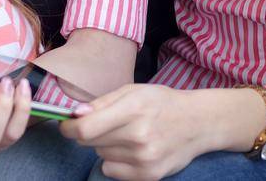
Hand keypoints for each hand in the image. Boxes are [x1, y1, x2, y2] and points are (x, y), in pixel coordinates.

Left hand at [61, 84, 219, 179]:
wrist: (198, 123)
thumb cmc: (162, 103)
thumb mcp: (134, 91)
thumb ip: (102, 103)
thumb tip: (75, 115)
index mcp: (134, 107)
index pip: (87, 128)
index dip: (69, 128)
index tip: (67, 125)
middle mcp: (139, 135)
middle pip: (89, 143)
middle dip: (89, 133)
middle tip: (108, 125)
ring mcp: (144, 158)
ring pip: (101, 156)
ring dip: (106, 146)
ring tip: (128, 135)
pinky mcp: (148, 175)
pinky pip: (111, 171)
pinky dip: (116, 162)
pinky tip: (133, 150)